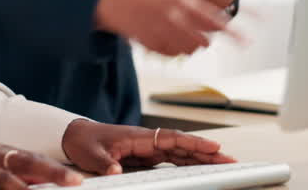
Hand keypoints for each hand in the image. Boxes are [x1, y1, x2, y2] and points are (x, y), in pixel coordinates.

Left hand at [61, 119, 235, 174]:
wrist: (76, 136)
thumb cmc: (85, 142)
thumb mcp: (92, 155)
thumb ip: (106, 163)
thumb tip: (117, 171)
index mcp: (139, 137)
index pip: (172, 139)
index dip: (193, 143)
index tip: (213, 147)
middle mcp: (149, 141)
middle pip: (183, 146)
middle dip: (207, 153)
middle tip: (231, 159)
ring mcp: (150, 148)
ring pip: (181, 153)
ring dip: (202, 159)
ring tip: (224, 165)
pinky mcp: (147, 156)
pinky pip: (173, 160)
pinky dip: (188, 163)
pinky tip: (202, 169)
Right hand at [95, 0, 242, 55]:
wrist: (112, 1)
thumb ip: (193, 7)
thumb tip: (213, 22)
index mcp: (182, 0)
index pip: (215, 19)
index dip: (233, 33)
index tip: (246, 41)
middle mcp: (175, 17)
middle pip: (203, 41)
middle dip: (203, 39)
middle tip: (193, 33)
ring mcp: (163, 32)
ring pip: (189, 50)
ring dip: (187, 45)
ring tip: (175, 33)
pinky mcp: (153, 44)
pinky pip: (172, 54)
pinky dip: (171, 49)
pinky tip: (161, 37)